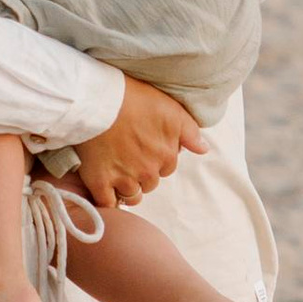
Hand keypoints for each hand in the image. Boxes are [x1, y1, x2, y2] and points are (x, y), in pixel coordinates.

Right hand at [75, 73, 205, 210]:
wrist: (98, 100)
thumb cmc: (133, 99)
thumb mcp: (171, 109)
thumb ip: (190, 132)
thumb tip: (204, 149)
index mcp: (166, 155)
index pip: (167, 168)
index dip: (156, 159)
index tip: (144, 148)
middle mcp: (148, 171)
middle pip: (150, 183)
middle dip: (142, 174)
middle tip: (128, 156)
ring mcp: (123, 178)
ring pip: (132, 195)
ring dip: (127, 188)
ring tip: (116, 172)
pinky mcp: (99, 182)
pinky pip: (107, 202)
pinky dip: (107, 200)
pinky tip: (104, 189)